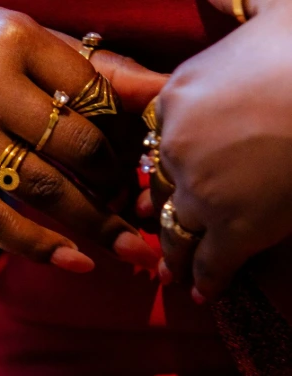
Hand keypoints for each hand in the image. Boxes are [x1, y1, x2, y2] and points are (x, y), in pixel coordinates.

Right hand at [0, 4, 164, 271]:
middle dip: (116, 183)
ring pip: (41, 187)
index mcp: (14, 39)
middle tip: (139, 209)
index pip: (92, 94)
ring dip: (94, 224)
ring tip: (132, 250)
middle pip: (74, 145)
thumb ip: (84, 66)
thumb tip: (157, 91)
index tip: (145, 162)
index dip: (127, 133)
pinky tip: (76, 264)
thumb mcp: (16, 40)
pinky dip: (37, 246)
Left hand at [140, 0, 291, 298]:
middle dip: (164, 210)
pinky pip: (210, 265)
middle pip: (164, 188)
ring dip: (173, 255)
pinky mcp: (233, 230)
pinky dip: (207, 281)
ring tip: (171, 270)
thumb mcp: (271, 8)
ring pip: (175, 232)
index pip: (159, 141)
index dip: (168, 163)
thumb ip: (236, 5)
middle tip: (160, 230)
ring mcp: (201, 192)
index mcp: (178, 96)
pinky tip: (204, 293)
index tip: (167, 178)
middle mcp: (177, 146)